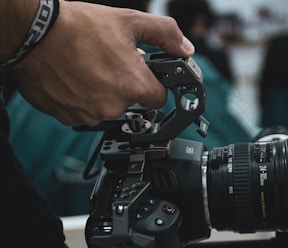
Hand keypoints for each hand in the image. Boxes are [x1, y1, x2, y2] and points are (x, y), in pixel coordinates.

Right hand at [10, 1, 194, 125]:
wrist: (34, 34)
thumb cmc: (78, 27)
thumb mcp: (129, 21)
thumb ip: (165, 34)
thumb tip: (185, 49)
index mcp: (133, 85)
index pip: (158, 99)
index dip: (154, 87)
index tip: (146, 79)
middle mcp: (114, 105)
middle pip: (132, 105)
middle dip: (126, 88)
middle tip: (111, 66)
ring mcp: (91, 114)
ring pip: (108, 110)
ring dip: (103, 95)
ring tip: (90, 70)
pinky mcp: (70, 118)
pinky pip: (86, 113)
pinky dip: (83, 100)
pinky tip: (76, 80)